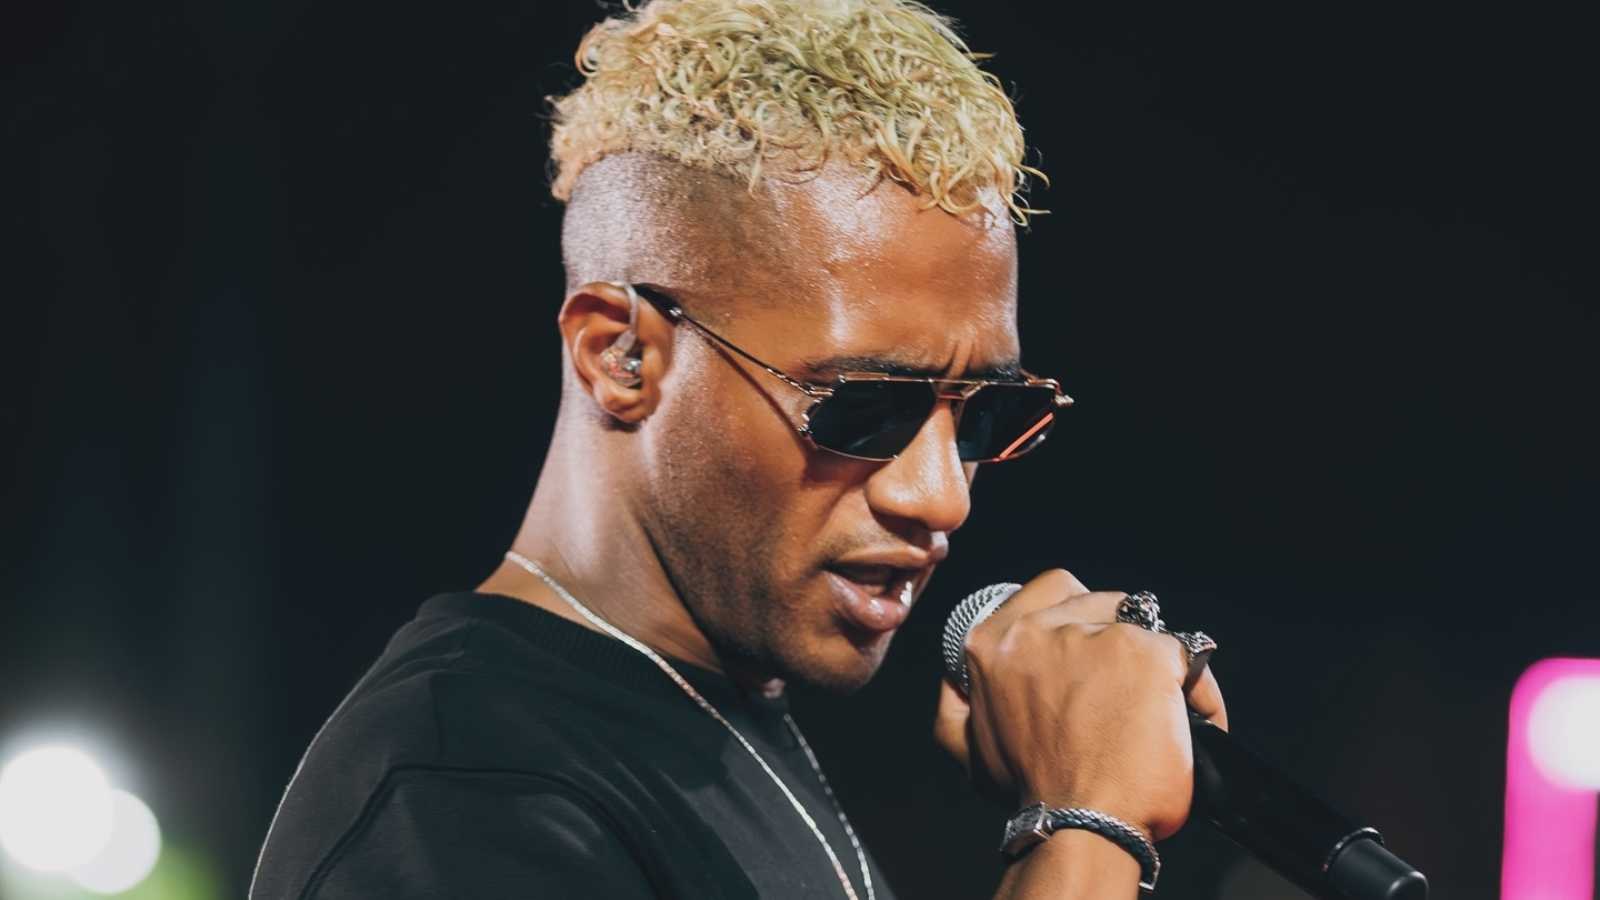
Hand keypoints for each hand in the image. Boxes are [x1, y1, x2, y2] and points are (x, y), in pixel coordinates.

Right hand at [933, 570, 1227, 841]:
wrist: (1081, 826)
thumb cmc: (1033, 793)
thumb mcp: (970, 748)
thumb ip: (957, 704)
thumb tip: (957, 680)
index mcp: (994, 643)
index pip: (1051, 590)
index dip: (1078, 615)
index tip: (1091, 643)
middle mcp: (1041, 629)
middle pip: (1102, 601)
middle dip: (1118, 633)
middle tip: (1124, 679)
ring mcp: (1098, 635)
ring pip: (1147, 627)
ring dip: (1155, 664)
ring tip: (1157, 709)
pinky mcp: (1148, 653)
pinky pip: (1191, 655)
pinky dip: (1197, 690)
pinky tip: (1189, 721)